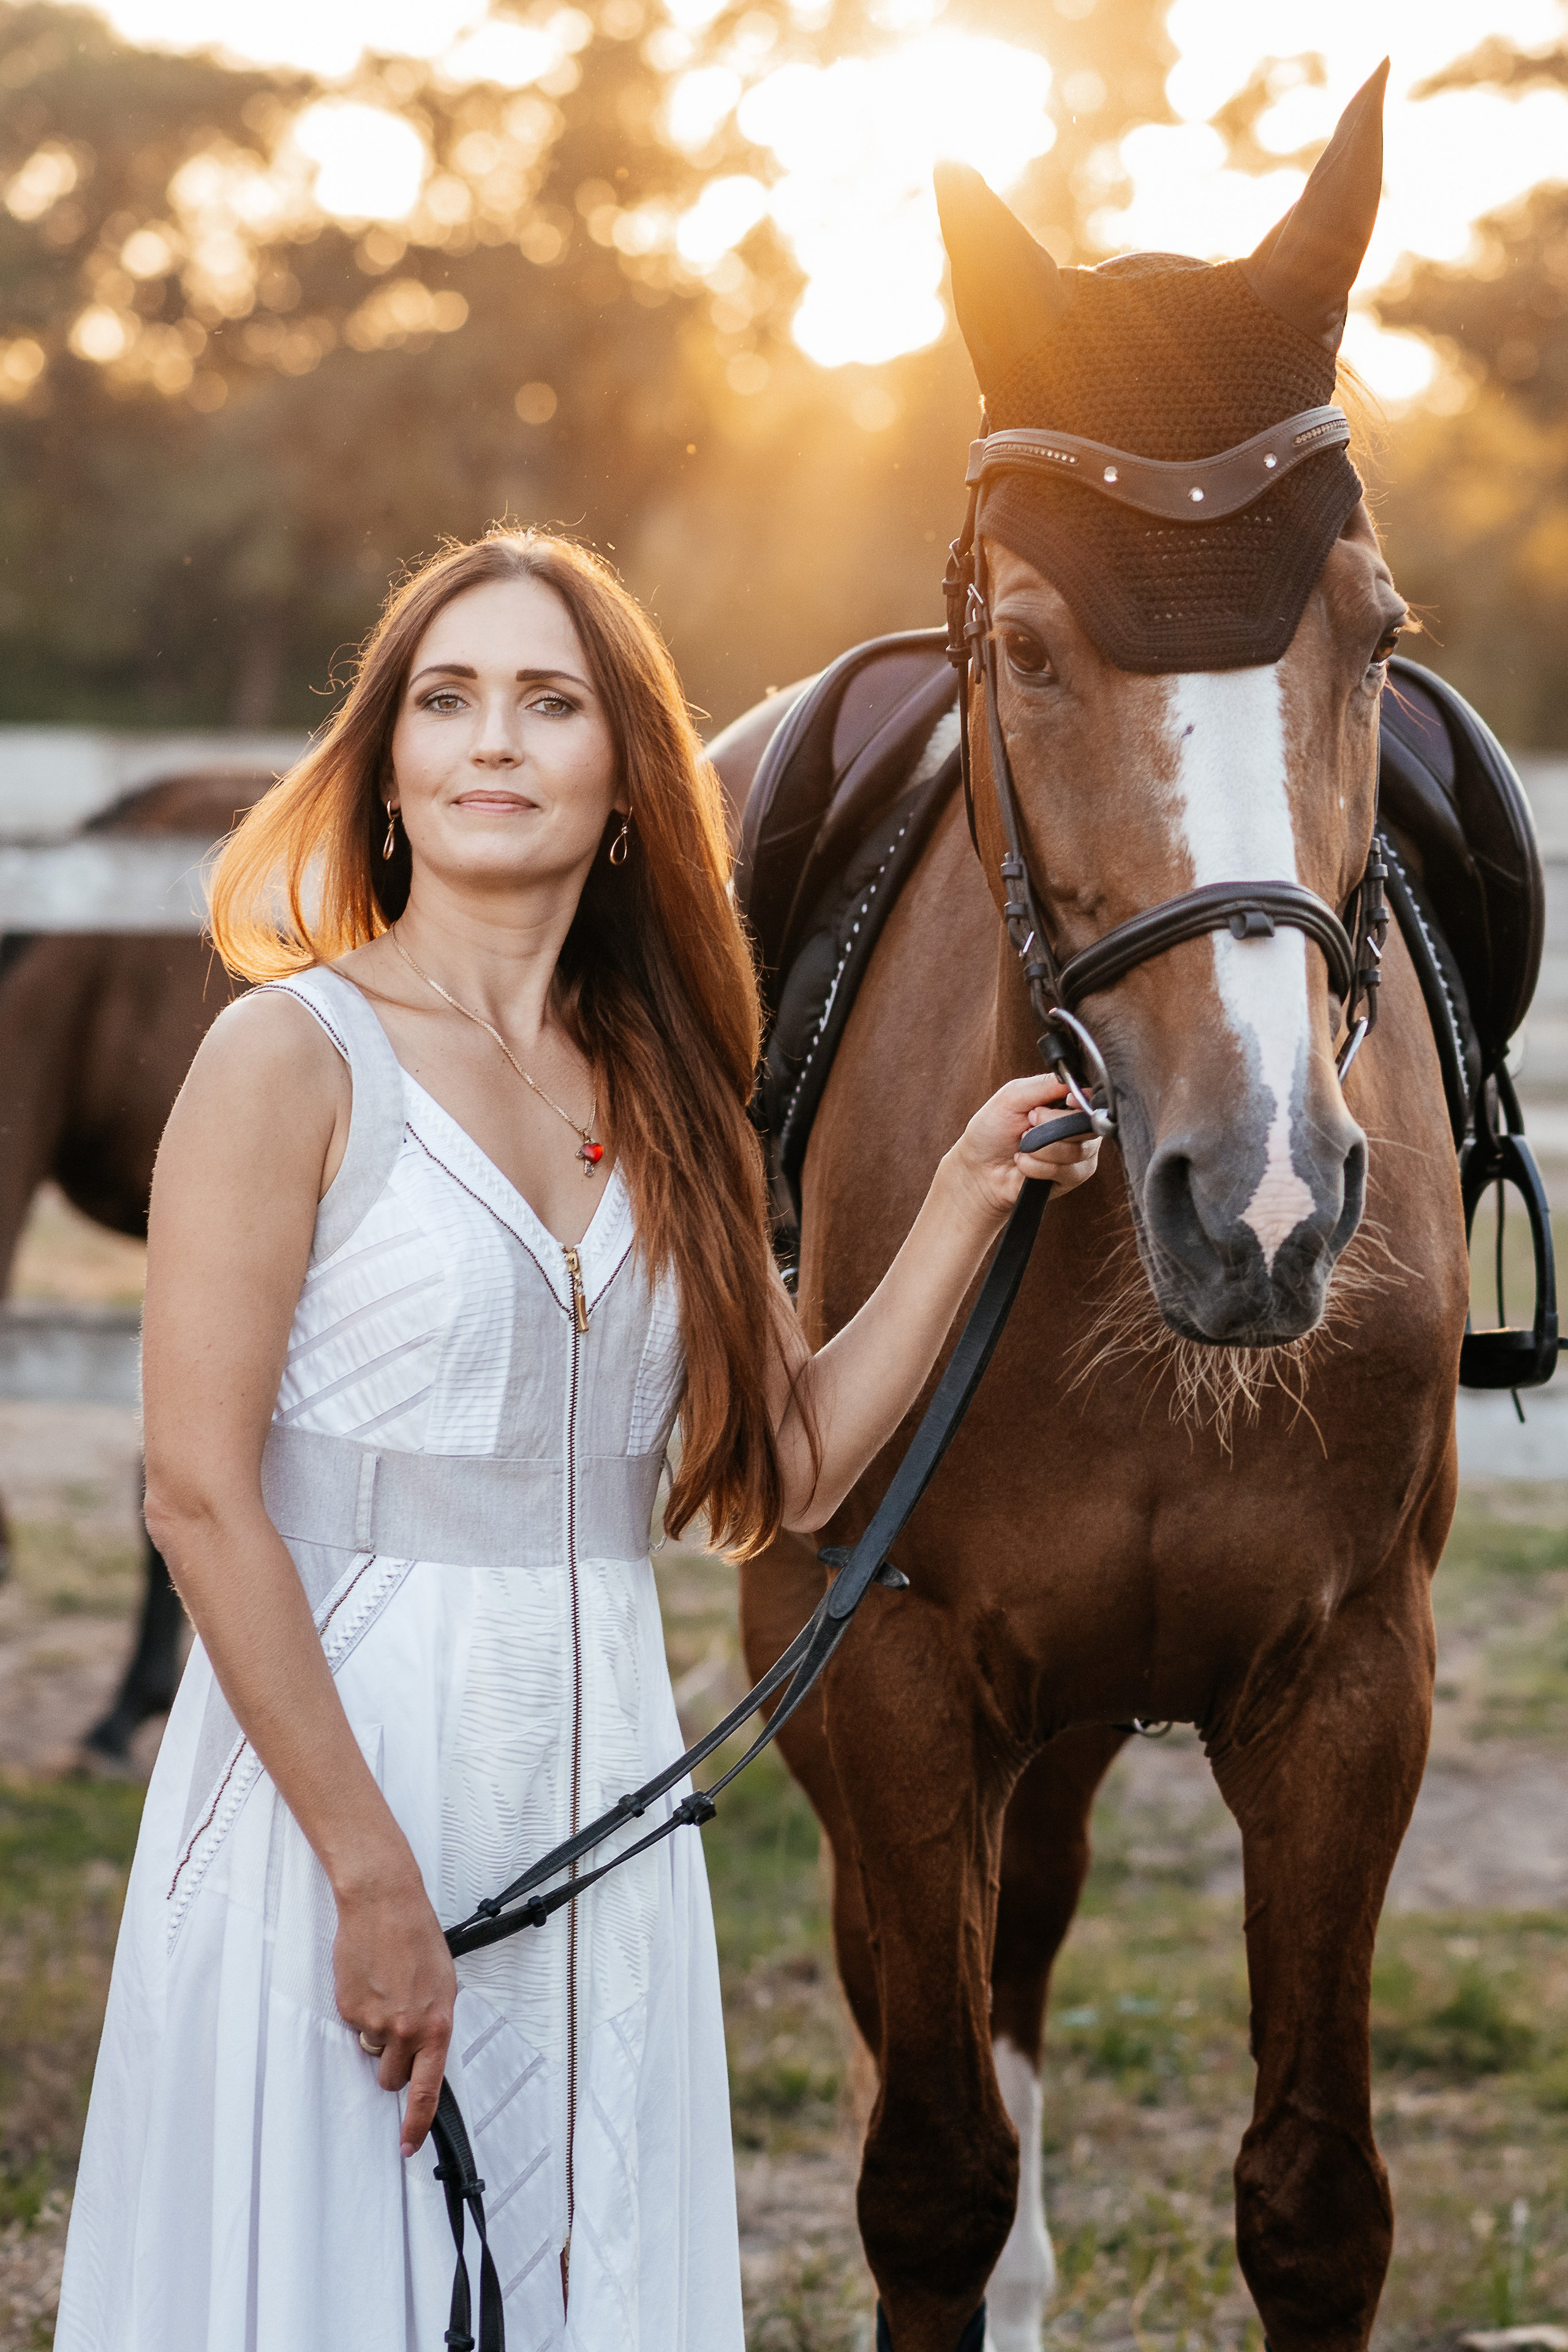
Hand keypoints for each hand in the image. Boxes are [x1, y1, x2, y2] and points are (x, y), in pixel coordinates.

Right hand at [333, 1858, 457, 2156]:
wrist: (384, 1905)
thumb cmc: (417, 1937)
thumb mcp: (443, 1985)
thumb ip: (433, 2025)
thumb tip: (423, 2052)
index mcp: (436, 2026)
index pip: (427, 2091)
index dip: (416, 2125)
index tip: (408, 2145)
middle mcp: (406, 2030)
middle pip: (391, 2078)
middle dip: (392, 2062)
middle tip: (397, 2024)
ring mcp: (374, 2022)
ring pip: (371, 2051)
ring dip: (376, 2033)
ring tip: (385, 1992)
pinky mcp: (349, 2010)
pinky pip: (354, 2025)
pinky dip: (360, 2009)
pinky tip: (370, 1980)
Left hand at [952, 1072, 1101, 1219]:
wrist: (978, 1168)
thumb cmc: (993, 1129)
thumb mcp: (1013, 1096)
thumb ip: (1045, 1085)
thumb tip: (1075, 1083)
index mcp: (1067, 1104)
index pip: (1091, 1100)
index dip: (1082, 1102)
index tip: (1067, 1101)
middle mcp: (1078, 1128)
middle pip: (1087, 1126)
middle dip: (1051, 1126)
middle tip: (1028, 1123)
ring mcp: (1079, 1154)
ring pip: (1076, 1151)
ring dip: (1040, 1148)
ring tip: (1022, 1146)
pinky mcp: (1072, 1178)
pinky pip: (1065, 1171)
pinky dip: (1037, 1167)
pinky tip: (1023, 1164)